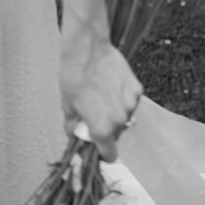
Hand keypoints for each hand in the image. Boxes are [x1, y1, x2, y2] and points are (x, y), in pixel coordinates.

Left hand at [60, 29, 141, 161]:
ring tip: (102, 94)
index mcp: (101, 128)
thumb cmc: (74, 76)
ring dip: (115, 111)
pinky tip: (111, 84)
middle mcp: (119, 120)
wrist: (87, 50)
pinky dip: (122, 97)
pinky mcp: (137, 90)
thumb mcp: (67, 105)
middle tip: (94, 111)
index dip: (103, 152)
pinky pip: (130, 100)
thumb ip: (73, 126)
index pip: (110, 154)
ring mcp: (130, 104)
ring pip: (124, 116)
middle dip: (106, 127)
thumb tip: (74, 135)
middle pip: (116, 133)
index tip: (100, 147)